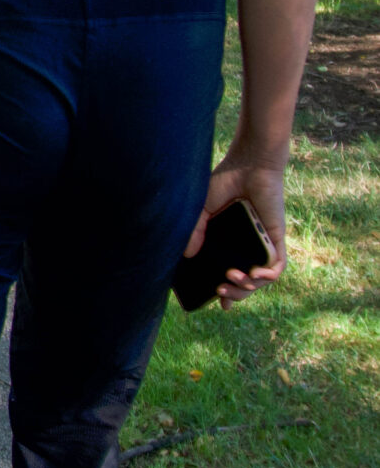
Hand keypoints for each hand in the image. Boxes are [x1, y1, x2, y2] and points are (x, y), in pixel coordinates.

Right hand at [182, 153, 287, 308]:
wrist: (249, 164)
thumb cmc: (226, 181)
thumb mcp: (203, 210)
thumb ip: (195, 232)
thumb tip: (187, 256)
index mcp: (231, 242)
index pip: (231, 274)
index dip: (227, 293)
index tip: (218, 303)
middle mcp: (248, 246)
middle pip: (247, 283)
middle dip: (236, 294)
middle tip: (221, 291)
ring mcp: (263, 243)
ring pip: (263, 278)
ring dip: (250, 287)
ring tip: (233, 279)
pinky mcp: (276, 237)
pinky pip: (279, 263)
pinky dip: (270, 274)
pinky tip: (258, 275)